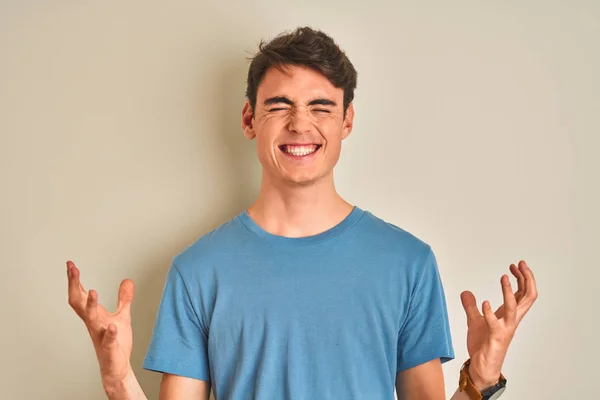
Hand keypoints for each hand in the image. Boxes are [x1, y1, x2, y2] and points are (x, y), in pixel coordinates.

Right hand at [66, 260, 134, 389]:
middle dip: (74, 285)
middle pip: (78, 302)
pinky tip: (112, 326)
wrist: (116, 366)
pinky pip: (108, 339)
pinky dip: (109, 332)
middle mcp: (93, 323)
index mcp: (94, 315)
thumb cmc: (116, 342)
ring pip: (90, 319)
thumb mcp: (123, 315)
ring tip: (93, 292)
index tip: (70, 264)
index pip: (80, 294)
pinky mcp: (110, 347)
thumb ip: (124, 298)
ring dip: (91, 306)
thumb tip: (127, 280)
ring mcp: (100, 335)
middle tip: (72, 269)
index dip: (74, 280)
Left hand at [460, 260, 537, 390]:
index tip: (515, 265)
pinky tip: (485, 303)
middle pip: (528, 297)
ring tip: (504, 277)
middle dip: (527, 279)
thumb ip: (471, 306)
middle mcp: (511, 320)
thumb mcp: (474, 320)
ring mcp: (505, 329)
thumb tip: (466, 292)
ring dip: (509, 291)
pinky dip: (490, 313)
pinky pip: (495, 324)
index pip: (523, 293)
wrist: (481, 366)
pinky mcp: (495, 338)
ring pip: (515, 308)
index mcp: (509, 315)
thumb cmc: (483, 345)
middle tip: (520, 264)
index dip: (522, 278)